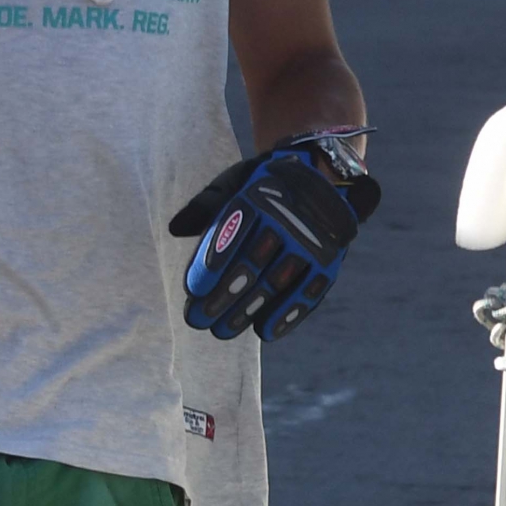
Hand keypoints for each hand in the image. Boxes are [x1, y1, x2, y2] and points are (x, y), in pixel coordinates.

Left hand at [168, 133, 380, 340]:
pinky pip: (309, 290)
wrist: (325, 175)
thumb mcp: (236, 181)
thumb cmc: (267, 184)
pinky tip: (265, 331)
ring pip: (277, 281)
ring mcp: (312, 240)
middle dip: (223, 295)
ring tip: (222, 330)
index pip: (234, 230)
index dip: (212, 262)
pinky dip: (289, 313)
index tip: (193, 290)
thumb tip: (176, 229)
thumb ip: (206, 204)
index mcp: (260, 193)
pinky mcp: (329, 258)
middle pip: (253, 262)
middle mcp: (289, 217)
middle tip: (198, 319)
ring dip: (248, 310)